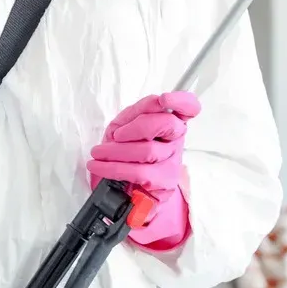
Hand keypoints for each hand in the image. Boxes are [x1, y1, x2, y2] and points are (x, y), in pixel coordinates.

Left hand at [87, 92, 200, 249]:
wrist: (120, 187)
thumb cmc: (124, 150)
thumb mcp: (124, 125)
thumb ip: (138, 111)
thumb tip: (156, 102)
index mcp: (169, 122)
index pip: (189, 108)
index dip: (182, 101)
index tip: (164, 99)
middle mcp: (176, 141)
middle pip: (168, 124)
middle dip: (137, 127)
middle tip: (116, 135)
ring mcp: (173, 163)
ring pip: (148, 150)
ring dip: (116, 151)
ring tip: (97, 153)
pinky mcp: (164, 184)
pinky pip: (139, 172)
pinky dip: (113, 168)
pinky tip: (99, 165)